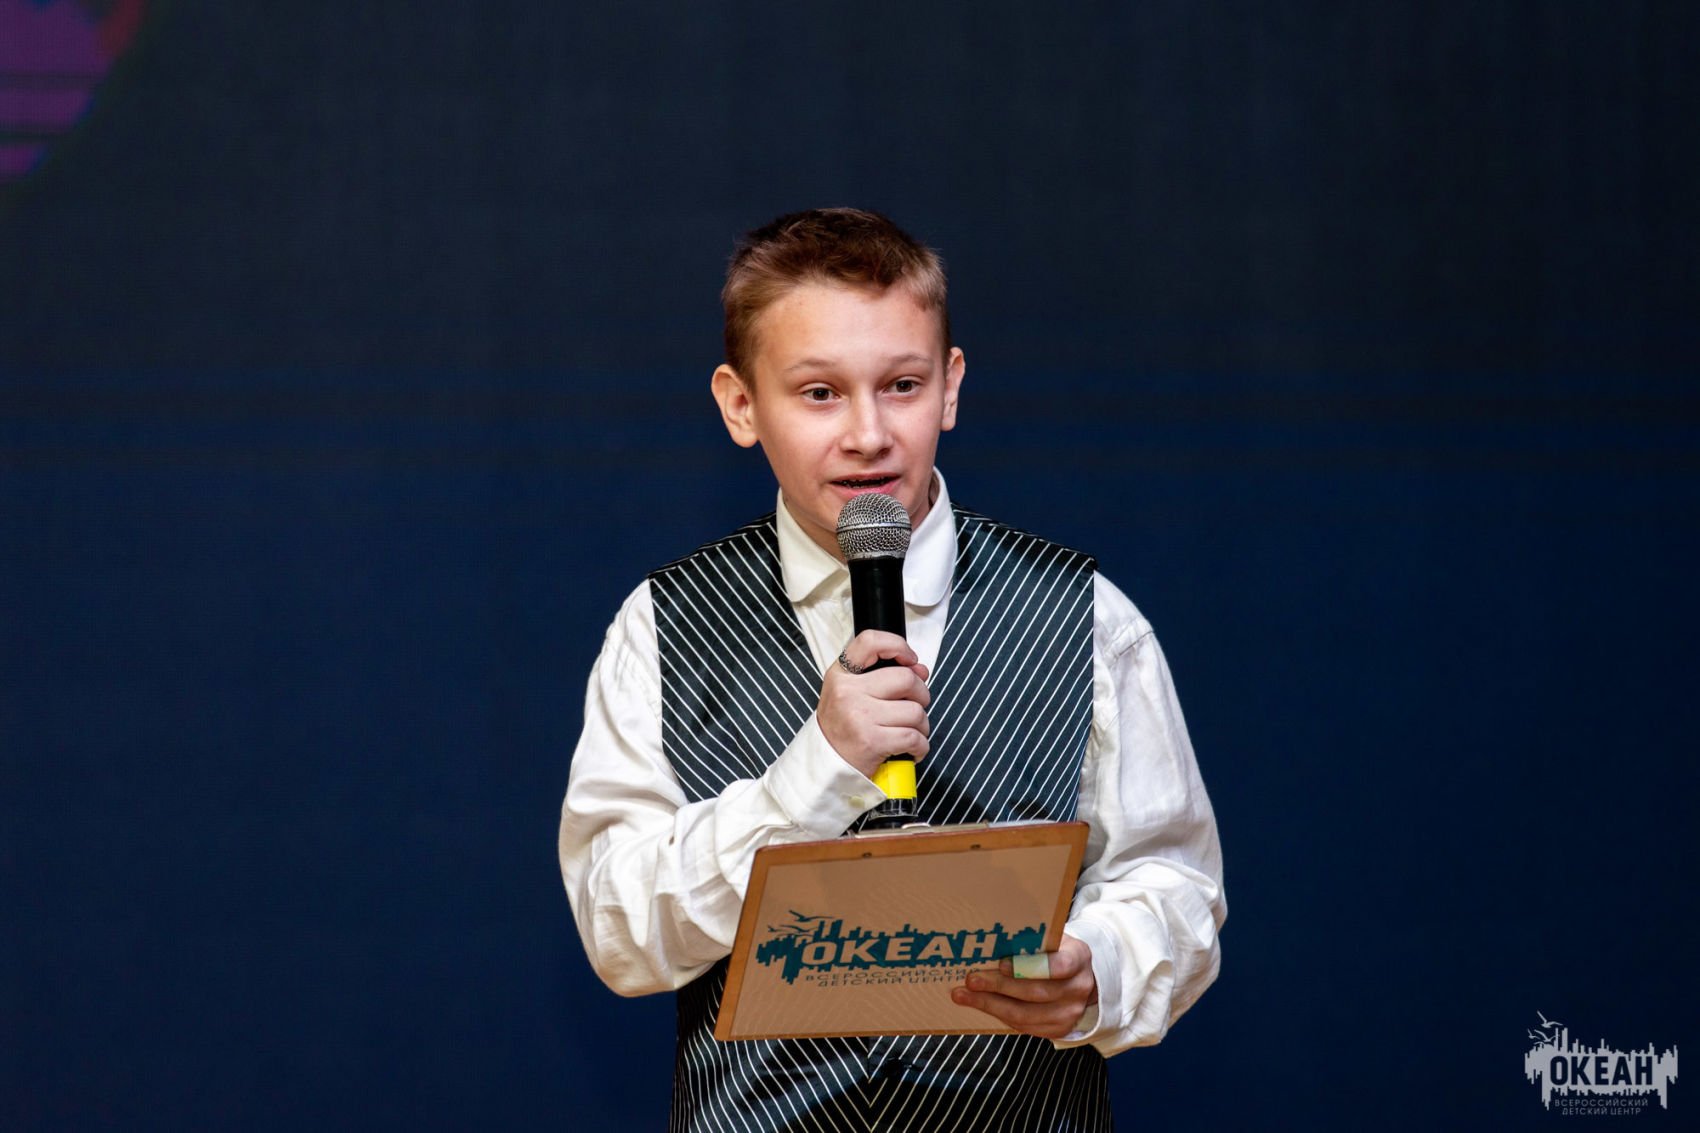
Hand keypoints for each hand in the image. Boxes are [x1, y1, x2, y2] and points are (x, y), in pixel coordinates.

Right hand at [816, 629, 930, 780]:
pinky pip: (914, 737)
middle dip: (921, 694)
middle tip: (913, 706)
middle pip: (906, 678)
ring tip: (909, 731)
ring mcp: (860, 716)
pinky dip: (920, 746)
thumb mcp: (850, 693)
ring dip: (922, 725)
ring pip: (915, 711)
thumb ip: (882, 677)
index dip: (897, 645)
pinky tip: (910, 748)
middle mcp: (848, 692)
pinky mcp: (872, 741)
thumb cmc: (843, 729)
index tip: (910, 659)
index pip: (869, 642)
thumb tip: (920, 670)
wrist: (826, 765)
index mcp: (841, 675)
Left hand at [950, 934, 1097, 1039]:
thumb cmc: (1055, 952)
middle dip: (998, 986)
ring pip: (1026, 1015)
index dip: (1028, 967)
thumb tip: (990, 941)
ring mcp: (1070, 1012)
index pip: (1058, 965)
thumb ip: (1030, 940)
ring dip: (990, 1005)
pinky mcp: (1058, 1029)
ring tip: (964, 995)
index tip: (1001, 963)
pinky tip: (980, 1005)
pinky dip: (999, 1015)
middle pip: (1035, 992)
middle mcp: (1078, 988)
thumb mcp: (1051, 938)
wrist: (1080, 977)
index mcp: (1078, 958)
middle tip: (971, 980)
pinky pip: (1024, 1026)